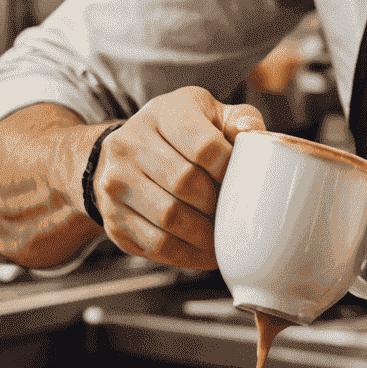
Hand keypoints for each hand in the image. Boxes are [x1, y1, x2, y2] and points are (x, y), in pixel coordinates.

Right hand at [90, 87, 263, 269]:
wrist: (124, 153)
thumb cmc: (180, 134)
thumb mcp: (210, 115)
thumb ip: (240, 120)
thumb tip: (254, 135)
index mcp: (163, 112)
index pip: (204, 146)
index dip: (229, 172)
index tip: (242, 184)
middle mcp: (130, 143)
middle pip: (186, 183)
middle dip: (217, 204)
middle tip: (235, 215)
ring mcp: (115, 180)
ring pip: (169, 217)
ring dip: (204, 235)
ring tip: (224, 238)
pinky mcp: (112, 215)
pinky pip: (155, 243)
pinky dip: (186, 255)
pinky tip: (204, 253)